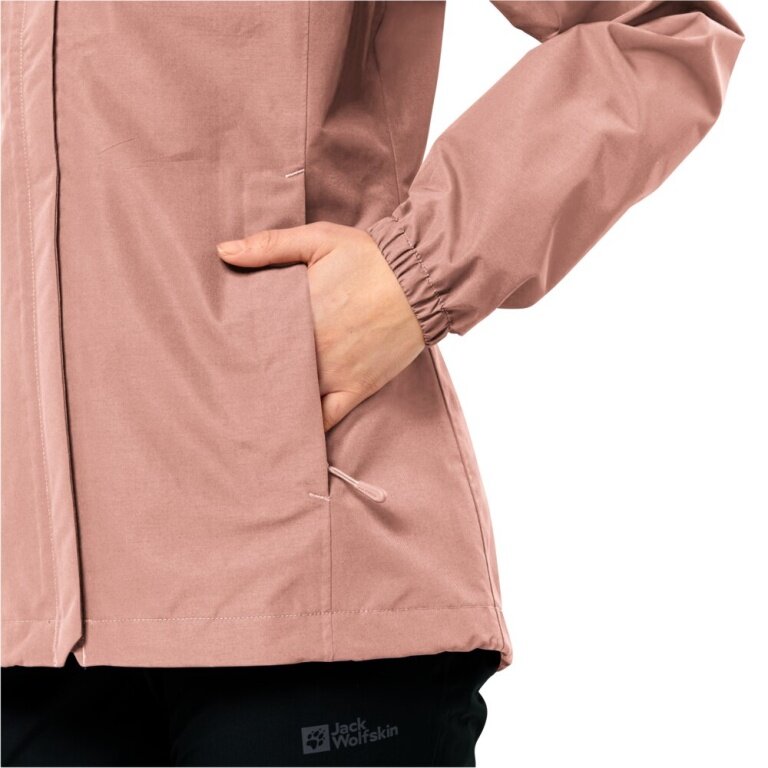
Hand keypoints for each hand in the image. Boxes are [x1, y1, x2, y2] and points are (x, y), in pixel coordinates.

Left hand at [217, 222, 425, 431]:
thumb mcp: (320, 239)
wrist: (421, 281)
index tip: (218, 347)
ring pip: (292, 399)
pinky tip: (290, 430)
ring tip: (249, 408)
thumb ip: (270, 245)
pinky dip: (308, 426)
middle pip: (267, 372)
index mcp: (296, 314)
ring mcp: (334, 374)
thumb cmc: (370, 258)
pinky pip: (326, 418)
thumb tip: (223, 252)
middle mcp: (311, 350)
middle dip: (248, 376)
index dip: (232, 345)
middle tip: (226, 382)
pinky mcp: (357, 389)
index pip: (251, 338)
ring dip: (272, 403)